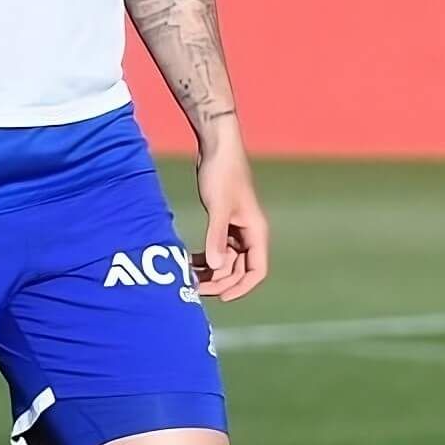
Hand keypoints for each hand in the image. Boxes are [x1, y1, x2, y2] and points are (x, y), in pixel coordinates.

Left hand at [191, 135, 269, 300]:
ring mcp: (237, 229)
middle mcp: (250, 234)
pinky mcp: (224, 222)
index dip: (241, 287)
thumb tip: (216, 267)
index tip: (221, 296)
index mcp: (256, 232)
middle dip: (220, 281)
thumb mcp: (218, 206)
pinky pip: (218, 248)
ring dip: (211, 270)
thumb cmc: (222, 174)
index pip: (256, 271)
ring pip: (227, 260)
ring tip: (188, 276)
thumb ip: (217, 237)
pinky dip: (207, 257)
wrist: (217, 148)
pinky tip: (189, 261)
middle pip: (239, 270)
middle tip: (195, 287)